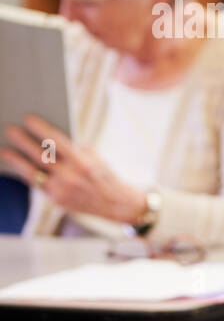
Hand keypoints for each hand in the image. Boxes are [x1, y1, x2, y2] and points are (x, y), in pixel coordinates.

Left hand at [2, 114, 144, 223]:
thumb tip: (46, 140)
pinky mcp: (56, 200)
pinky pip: (36, 184)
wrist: (115, 202)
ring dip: (16, 160)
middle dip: (22, 141)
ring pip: (32, 172)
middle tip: (9, 130)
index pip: (57, 141)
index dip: (41, 128)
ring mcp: (62, 190)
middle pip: (40, 156)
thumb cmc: (102, 174)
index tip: (28, 118)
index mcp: (82, 162)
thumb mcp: (93, 158)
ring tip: (5, 151)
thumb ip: (72, 150)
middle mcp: (70, 176)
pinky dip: (26, 174)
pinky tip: (17, 165)